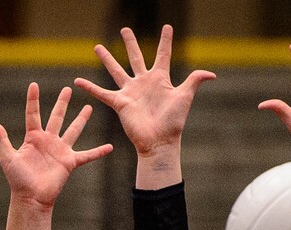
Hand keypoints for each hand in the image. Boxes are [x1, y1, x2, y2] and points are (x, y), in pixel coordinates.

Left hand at [0, 82, 111, 208]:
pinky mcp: (70, 162)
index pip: (33, 114)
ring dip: (81, 119)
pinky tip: (109, 147)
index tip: (34, 84)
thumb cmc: (18, 180)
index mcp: (33, 138)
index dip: (33, 100)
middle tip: (68, 89)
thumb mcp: (7, 158)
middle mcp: (48, 141)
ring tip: (89, 107)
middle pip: (57, 117)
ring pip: (73, 130)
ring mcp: (60, 150)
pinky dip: (98, 152)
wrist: (31, 198)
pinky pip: (87, 155)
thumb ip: (3, 140)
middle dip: (62, 103)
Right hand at [74, 24, 214, 157]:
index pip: (163, 54)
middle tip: (125, 30)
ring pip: (117, 70)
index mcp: (160, 79)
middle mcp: (144, 83)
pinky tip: (78, 81)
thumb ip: (194, 81)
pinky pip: (102, 93)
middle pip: (136, 57)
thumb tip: (211, 74)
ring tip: (98, 46)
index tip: (167, 27)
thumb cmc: (173, 122)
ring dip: (107, 59)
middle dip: (131, 43)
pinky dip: (90, 88)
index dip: (166, 40)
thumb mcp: (185, 97)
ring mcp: (131, 92)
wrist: (159, 142)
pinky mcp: (120, 103)